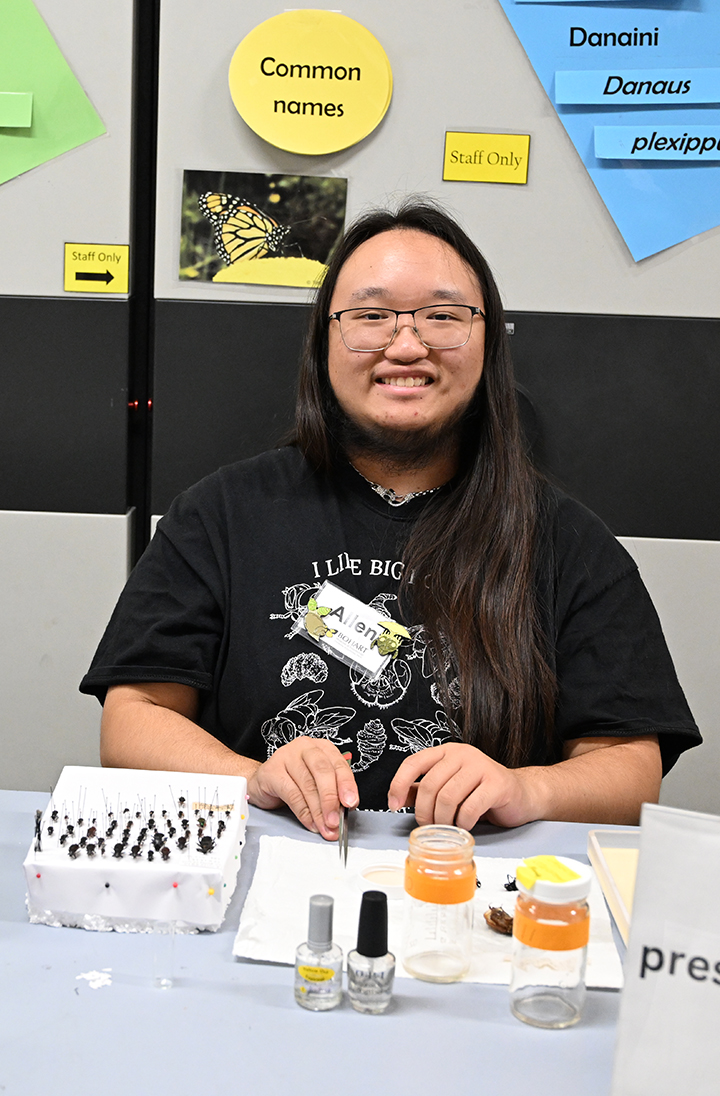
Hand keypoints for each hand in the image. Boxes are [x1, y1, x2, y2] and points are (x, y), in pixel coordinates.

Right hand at [247, 736, 358, 839]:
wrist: (263, 782)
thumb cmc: (294, 781)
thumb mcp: (317, 783)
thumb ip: (331, 794)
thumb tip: (342, 814)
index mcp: (322, 747)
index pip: (339, 765)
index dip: (347, 785)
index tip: (351, 803)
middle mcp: (306, 748)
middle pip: (323, 771)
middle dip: (331, 799)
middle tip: (335, 820)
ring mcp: (287, 756)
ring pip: (308, 785)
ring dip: (318, 811)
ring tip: (324, 827)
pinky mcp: (272, 770)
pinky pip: (291, 793)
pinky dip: (303, 812)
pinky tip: (309, 822)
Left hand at [388, 742, 532, 829]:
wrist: (521, 794)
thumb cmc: (482, 791)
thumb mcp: (449, 786)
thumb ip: (423, 790)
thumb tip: (398, 797)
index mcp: (446, 752)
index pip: (413, 762)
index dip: (399, 784)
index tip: (394, 805)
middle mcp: (462, 754)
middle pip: (430, 785)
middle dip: (424, 812)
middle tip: (428, 826)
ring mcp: (480, 766)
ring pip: (448, 797)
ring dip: (443, 820)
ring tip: (448, 827)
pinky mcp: (496, 783)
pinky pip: (470, 808)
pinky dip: (463, 823)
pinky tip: (465, 825)